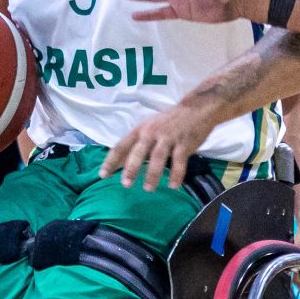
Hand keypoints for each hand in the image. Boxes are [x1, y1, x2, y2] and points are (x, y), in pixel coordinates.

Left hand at [100, 101, 219, 191]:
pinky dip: (176, 174)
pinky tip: (173, 186)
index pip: (121, 145)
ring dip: (152, 174)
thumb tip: (119, 163)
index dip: (111, 160)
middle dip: (131, 168)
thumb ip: (137, 145)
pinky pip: (179, 161)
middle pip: (138, 152)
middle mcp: (152, 133)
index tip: (102, 175)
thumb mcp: (149, 128)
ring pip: (158, 157)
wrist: (197, 109)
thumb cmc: (169, 121)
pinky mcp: (184, 143)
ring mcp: (168, 137)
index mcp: (141, 130)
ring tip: (148, 189)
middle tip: (125, 184)